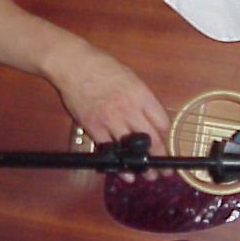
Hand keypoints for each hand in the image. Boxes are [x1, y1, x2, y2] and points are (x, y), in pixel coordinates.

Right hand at [49, 43, 171, 176]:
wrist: (73, 64)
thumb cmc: (100, 66)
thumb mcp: (129, 76)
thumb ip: (140, 97)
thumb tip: (148, 116)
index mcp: (140, 94)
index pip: (162, 122)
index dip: (165, 135)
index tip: (164, 142)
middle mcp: (128, 109)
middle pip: (152, 140)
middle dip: (160, 158)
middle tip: (164, 170)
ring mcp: (110, 119)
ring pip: (132, 150)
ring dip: (141, 166)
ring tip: (148, 176)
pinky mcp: (94, 127)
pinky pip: (109, 150)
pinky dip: (118, 164)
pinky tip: (124, 171)